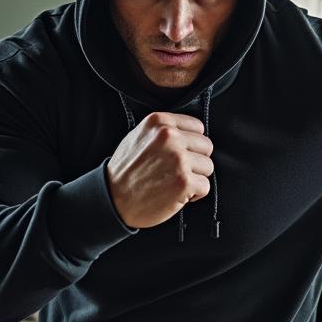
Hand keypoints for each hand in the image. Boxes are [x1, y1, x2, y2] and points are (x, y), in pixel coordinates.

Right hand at [105, 111, 213, 228]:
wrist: (113, 199)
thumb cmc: (126, 171)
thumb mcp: (138, 136)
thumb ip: (164, 131)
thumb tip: (190, 133)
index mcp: (159, 122)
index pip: (198, 127)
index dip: (191, 144)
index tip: (180, 154)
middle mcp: (170, 137)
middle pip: (206, 146)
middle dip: (195, 161)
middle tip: (176, 171)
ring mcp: (178, 159)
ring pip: (208, 167)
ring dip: (195, 178)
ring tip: (174, 181)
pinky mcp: (184, 182)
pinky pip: (205, 186)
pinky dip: (194, 194)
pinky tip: (176, 193)